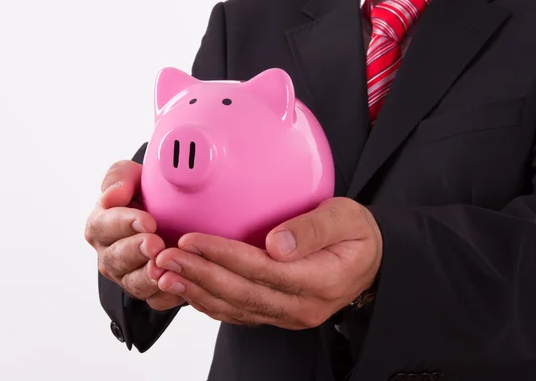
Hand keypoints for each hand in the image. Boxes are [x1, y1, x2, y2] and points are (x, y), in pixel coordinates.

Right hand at [85, 160, 184, 310]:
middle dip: (136, 251)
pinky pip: (156, 299)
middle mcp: (111, 254)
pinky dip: (168, 293)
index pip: (104, 225)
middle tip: (155, 243)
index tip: (146, 220)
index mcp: (102, 225)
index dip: (123, 223)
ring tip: (165, 267)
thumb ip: (120, 177)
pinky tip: (181, 283)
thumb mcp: (134, 177)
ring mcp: (129, 276)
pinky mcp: (150, 293)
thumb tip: (113, 193)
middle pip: (116, 258)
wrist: (177, 216)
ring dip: (149, 276)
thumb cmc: (149, 195)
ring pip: (134, 283)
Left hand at [153, 197, 382, 328]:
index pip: (262, 269)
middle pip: (241, 293)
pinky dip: (208, 302)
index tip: (191, 239)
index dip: (223, 255)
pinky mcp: (277, 315)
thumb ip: (313, 229)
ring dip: (196, 291)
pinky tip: (187, 288)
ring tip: (165, 273)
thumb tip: (277, 244)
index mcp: (319, 280)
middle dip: (199, 275)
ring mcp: (288, 315)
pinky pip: (238, 313)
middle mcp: (301, 306)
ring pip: (234, 308)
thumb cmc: (357, 234)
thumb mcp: (347, 219)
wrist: (370, 262)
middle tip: (166, 257)